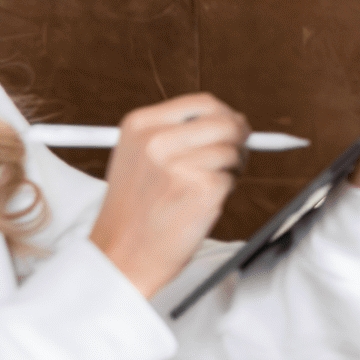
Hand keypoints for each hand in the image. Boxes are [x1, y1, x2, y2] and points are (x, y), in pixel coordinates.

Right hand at [90, 93, 249, 297]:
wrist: (120, 255)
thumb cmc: (135, 209)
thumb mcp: (139, 156)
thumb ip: (178, 133)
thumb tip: (233, 120)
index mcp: (140, 124)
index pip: (203, 103)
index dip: (225, 116)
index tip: (232, 131)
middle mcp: (158, 139)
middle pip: (226, 121)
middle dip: (239, 138)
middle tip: (236, 157)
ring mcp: (180, 163)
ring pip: (232, 151)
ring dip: (232, 168)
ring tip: (204, 188)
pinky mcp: (201, 188)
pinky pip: (231, 179)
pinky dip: (225, 191)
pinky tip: (200, 204)